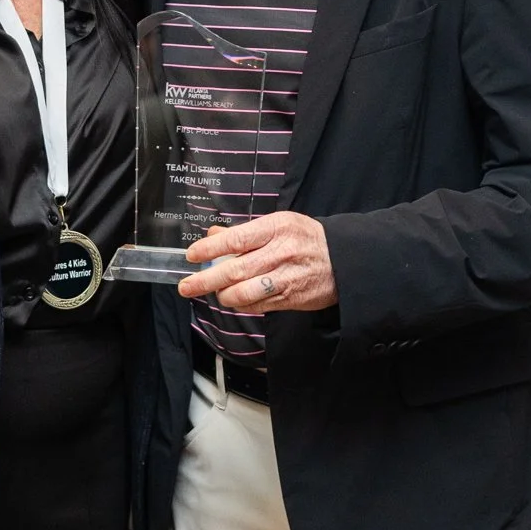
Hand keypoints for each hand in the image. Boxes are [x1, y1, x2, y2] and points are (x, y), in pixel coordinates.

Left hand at [177, 212, 336, 313]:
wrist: (343, 260)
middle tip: (186, 286)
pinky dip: (242, 304)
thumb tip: (213, 233)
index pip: (236, 239)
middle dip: (205, 280)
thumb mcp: (279, 224)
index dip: (210, 249)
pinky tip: (237, 299)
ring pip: (243, 293)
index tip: (192, 255)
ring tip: (217, 293)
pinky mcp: (289, 299)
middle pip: (234, 270)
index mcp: (276, 228)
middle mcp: (280, 253)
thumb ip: (245, 231)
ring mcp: (285, 278)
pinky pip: (257, 306)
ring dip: (223, 296)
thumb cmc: (306, 238)